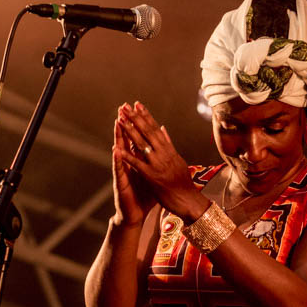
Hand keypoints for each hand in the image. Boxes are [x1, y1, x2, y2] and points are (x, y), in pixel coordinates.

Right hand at [112, 103, 156, 225]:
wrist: (134, 215)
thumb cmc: (143, 197)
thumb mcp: (153, 177)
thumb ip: (155, 163)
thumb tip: (162, 151)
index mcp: (138, 161)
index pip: (137, 139)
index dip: (138, 125)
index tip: (138, 109)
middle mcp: (129, 164)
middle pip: (127, 141)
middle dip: (127, 124)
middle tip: (123, 109)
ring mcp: (123, 172)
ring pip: (120, 151)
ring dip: (118, 137)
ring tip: (117, 122)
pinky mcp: (120, 183)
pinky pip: (119, 170)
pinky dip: (118, 160)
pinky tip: (116, 150)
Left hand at [115, 102, 205, 219]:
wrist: (189, 201)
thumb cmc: (183, 183)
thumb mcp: (178, 161)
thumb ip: (169, 145)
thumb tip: (163, 128)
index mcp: (169, 150)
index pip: (156, 129)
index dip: (146, 116)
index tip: (137, 105)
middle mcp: (164, 154)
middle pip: (148, 132)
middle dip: (135, 118)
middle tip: (125, 107)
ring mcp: (158, 164)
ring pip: (142, 144)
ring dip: (130, 131)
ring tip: (120, 120)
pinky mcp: (152, 176)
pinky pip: (137, 164)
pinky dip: (127, 156)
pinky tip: (118, 149)